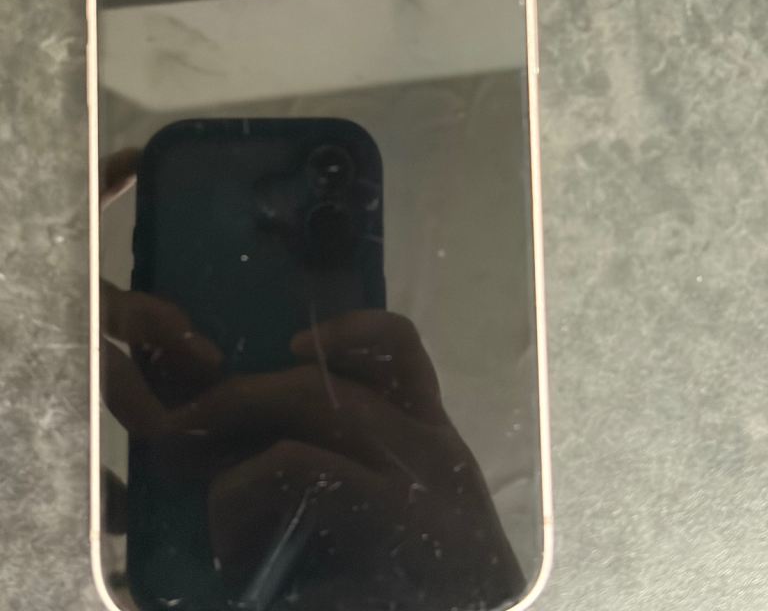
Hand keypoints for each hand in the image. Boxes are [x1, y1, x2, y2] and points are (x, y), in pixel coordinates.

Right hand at [188, 310, 524, 609]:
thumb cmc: (410, 606)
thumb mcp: (352, 606)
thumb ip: (291, 583)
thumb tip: (219, 561)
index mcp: (409, 518)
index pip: (302, 468)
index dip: (239, 494)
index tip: (215, 539)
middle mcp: (425, 456)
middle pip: (311, 402)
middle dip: (234, 411)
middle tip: (179, 439)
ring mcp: (436, 428)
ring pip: (342, 372)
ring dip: (270, 382)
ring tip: (222, 401)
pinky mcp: (440, 417)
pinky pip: (401, 350)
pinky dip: (351, 336)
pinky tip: (302, 348)